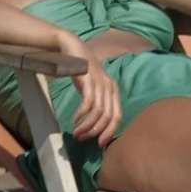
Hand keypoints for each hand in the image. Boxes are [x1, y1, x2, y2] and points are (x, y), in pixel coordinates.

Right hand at [56, 33, 121, 147]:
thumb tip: (94, 124)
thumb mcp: (93, 87)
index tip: (99, 144)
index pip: (117, 116)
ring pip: (98, 112)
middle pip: (109, 116)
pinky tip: (74, 119)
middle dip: (96, 131)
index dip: (110, 131)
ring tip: (76, 132)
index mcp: (114, 91)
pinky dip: (82, 114)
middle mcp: (110, 88)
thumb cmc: (83, 70)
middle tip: (83, 139)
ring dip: (87, 126)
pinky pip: (88, 102)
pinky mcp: (89, 80)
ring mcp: (100, 83)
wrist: (73, 47)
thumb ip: (97, 101)